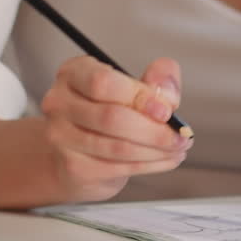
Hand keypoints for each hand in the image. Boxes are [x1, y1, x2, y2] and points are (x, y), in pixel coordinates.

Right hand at [39, 55, 191, 202]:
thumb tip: (167, 93)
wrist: (80, 151)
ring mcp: (61, 137)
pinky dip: (150, 165)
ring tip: (178, 147)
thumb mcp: (135, 85)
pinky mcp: (72, 167)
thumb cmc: (110, 109)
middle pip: (111, 118)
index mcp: (74, 73)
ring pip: (117, 147)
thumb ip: (158, 79)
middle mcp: (60, 103)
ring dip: (156, 150)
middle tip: (181, 135)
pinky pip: (118, 168)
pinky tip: (166, 159)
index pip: (103, 83)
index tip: (167, 110)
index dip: (139, 96)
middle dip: (154, 129)